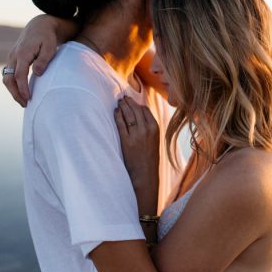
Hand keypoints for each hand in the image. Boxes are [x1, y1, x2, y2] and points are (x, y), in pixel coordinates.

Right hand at [2, 15, 58, 106]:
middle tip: (25, 104)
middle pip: (8, 79)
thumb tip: (37, 74)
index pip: (19, 75)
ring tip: (24, 101)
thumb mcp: (50, 47)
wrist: (39, 26)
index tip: (28, 99)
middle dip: (15, 93)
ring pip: (7, 77)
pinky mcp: (13, 59)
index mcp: (22, 54)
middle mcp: (13, 56)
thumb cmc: (47, 38)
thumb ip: (43, 60)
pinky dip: (14, 85)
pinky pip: (9, 74)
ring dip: (13, 90)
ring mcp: (11, 58)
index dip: (23, 88)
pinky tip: (22, 92)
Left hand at [114, 96, 160, 212]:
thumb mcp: (154, 141)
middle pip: (136, 110)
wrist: (145, 174)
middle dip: (129, 102)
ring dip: (122, 107)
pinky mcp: (127, 141)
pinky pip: (121, 124)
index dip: (137, 104)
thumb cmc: (149, 158)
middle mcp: (147, 129)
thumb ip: (149, 128)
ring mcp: (137, 135)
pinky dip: (117, 116)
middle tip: (122, 98)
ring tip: (118, 103)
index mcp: (155, 128)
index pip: (145, 110)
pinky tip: (115, 112)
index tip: (132, 101)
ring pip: (128, 114)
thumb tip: (140, 116)